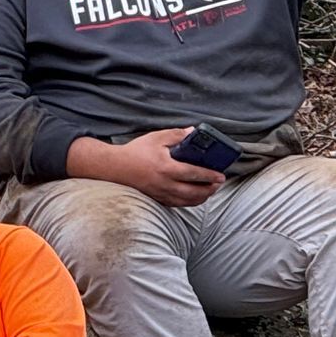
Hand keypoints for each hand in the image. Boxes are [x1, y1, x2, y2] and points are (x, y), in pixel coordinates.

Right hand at [76, 128, 223, 206]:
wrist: (114, 167)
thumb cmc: (134, 152)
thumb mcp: (155, 138)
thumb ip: (176, 135)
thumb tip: (192, 132)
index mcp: (167, 168)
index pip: (195, 174)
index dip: (210, 176)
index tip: (221, 175)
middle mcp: (165, 184)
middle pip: (194, 192)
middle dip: (209, 189)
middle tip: (218, 184)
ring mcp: (160, 194)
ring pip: (187, 201)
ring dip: (201, 198)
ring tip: (209, 191)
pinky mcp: (156, 199)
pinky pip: (177, 205)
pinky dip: (188, 202)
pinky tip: (193, 197)